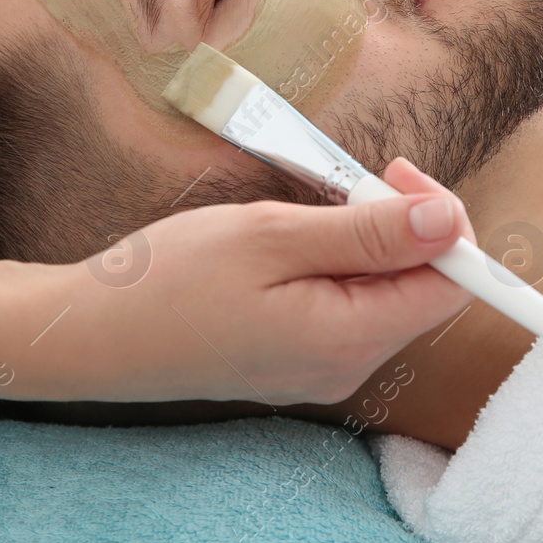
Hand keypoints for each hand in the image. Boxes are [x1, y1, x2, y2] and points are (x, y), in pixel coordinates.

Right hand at [66, 158, 475, 404]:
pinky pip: (344, 309)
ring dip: (364, 242)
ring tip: (307, 210)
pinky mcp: (293, 361)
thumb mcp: (273, 236)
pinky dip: (334, 266)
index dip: (443, 224)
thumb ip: (368, 233)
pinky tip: (290, 243)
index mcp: (350, 341)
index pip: (451, 288)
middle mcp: (345, 367)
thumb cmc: (170, 281)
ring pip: (382, 296)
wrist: (91, 333)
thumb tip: (449, 222)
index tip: (396, 173)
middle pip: (421, 292)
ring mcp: (318, 369)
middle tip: (347, 179)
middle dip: (402, 227)